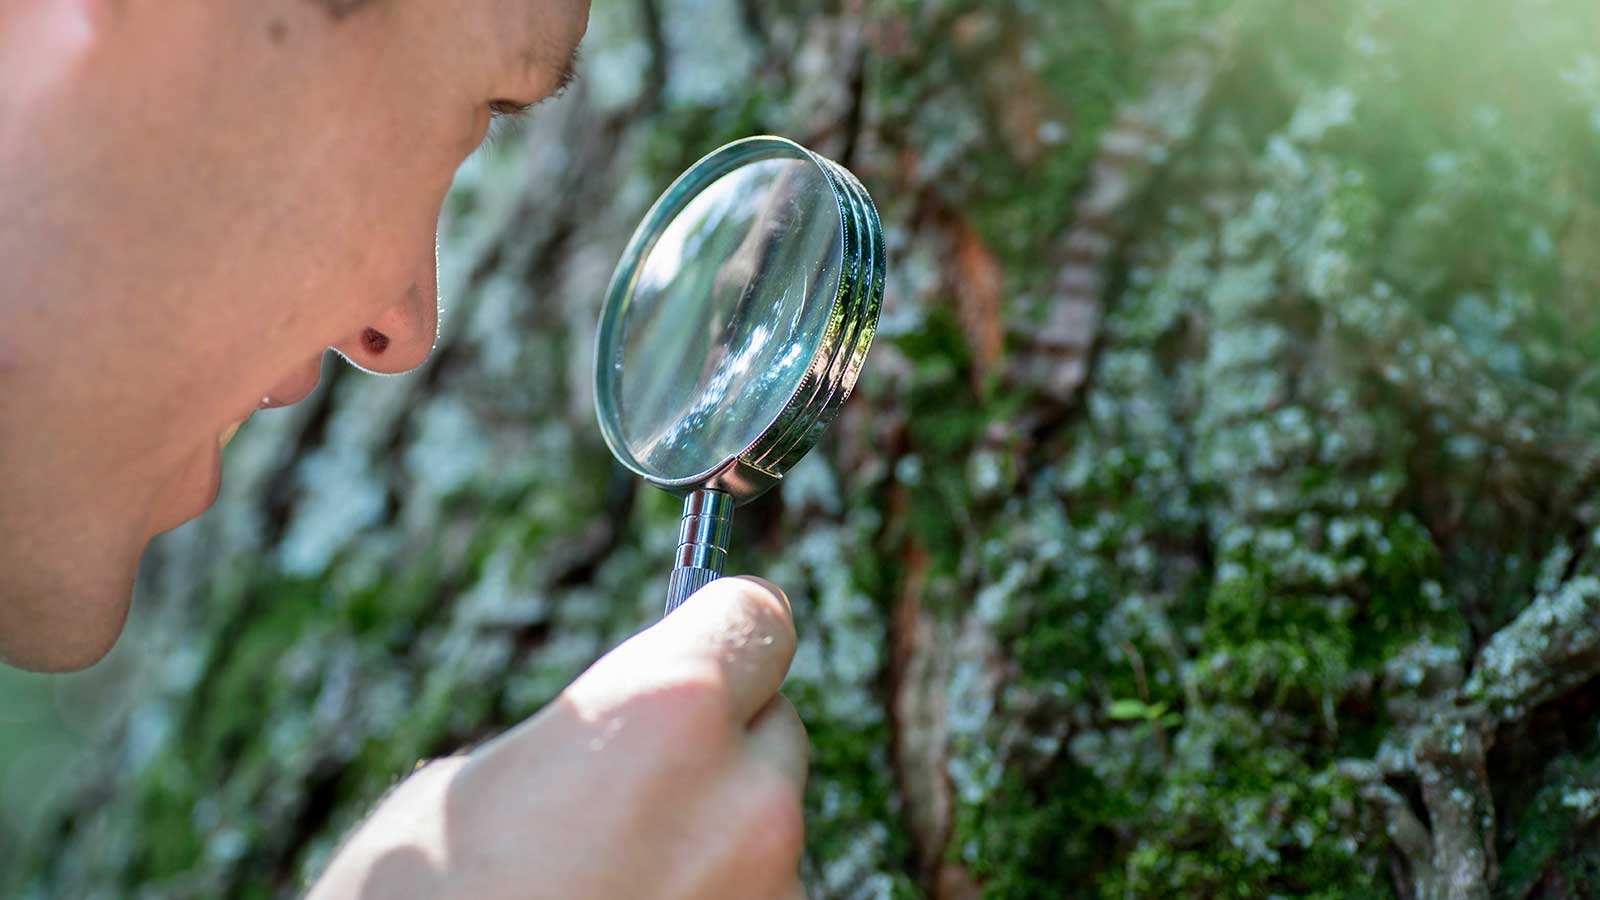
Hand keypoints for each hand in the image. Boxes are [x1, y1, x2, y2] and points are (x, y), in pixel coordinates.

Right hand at [306, 576, 808, 899]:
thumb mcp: (473, 788)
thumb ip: (583, 737)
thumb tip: (627, 731)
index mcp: (665, 711)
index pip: (758, 616)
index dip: (723, 626)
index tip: (702, 634)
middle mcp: (745, 797)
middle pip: (773, 727)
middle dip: (721, 741)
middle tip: (639, 781)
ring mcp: (771, 890)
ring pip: (766, 825)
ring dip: (716, 834)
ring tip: (614, 879)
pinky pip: (760, 896)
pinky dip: (714, 896)